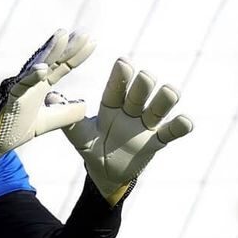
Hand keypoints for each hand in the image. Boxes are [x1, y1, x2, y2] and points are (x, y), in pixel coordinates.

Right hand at [0, 29, 94, 168]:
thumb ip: (65, 115)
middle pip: (52, 61)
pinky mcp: (9, 98)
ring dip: (50, 52)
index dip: (76, 55)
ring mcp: (19, 89)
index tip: (92, 41)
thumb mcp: (46, 123)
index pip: (61, 67)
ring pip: (36, 66)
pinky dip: (31, 77)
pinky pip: (20, 85)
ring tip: (63, 36)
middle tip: (84, 33)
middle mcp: (30, 83)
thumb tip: (85, 106)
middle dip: (68, 47)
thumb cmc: (12, 128)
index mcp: (39, 86)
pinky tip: (43, 69)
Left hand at [63, 58, 193, 206]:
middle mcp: (131, 110)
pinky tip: (186, 122)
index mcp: (111, 105)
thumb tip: (51, 98)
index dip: (121, 76)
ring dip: (165, 98)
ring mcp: (146, 125)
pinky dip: (180, 126)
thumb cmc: (92, 149)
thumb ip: (70, 120)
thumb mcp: (80, 137)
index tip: (123, 63)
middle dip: (143, 85)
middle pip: (140, 92)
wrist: (105, 174)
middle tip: (144, 78)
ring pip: (159, 107)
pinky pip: (171, 132)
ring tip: (170, 92)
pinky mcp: (156, 141)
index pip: (117, 87)